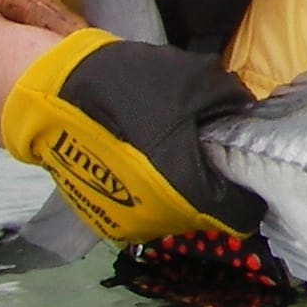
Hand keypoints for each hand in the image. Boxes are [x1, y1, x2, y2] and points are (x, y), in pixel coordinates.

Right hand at [0, 29, 265, 243]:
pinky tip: (146, 162)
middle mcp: (161, 219)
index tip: (246, 165)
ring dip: (183, 190)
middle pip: (209, 215)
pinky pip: (146, 211)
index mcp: (190, 192)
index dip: (251, 188)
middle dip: (215, 186)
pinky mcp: (103, 220)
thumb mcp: (198, 82)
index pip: (243, 213)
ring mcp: (129, 224)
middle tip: (208, 151)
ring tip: (175, 154)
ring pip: (176, 215)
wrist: (55, 97)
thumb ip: (230, 105)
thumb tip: (243, 118)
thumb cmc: (131, 87)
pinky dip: (154, 193)